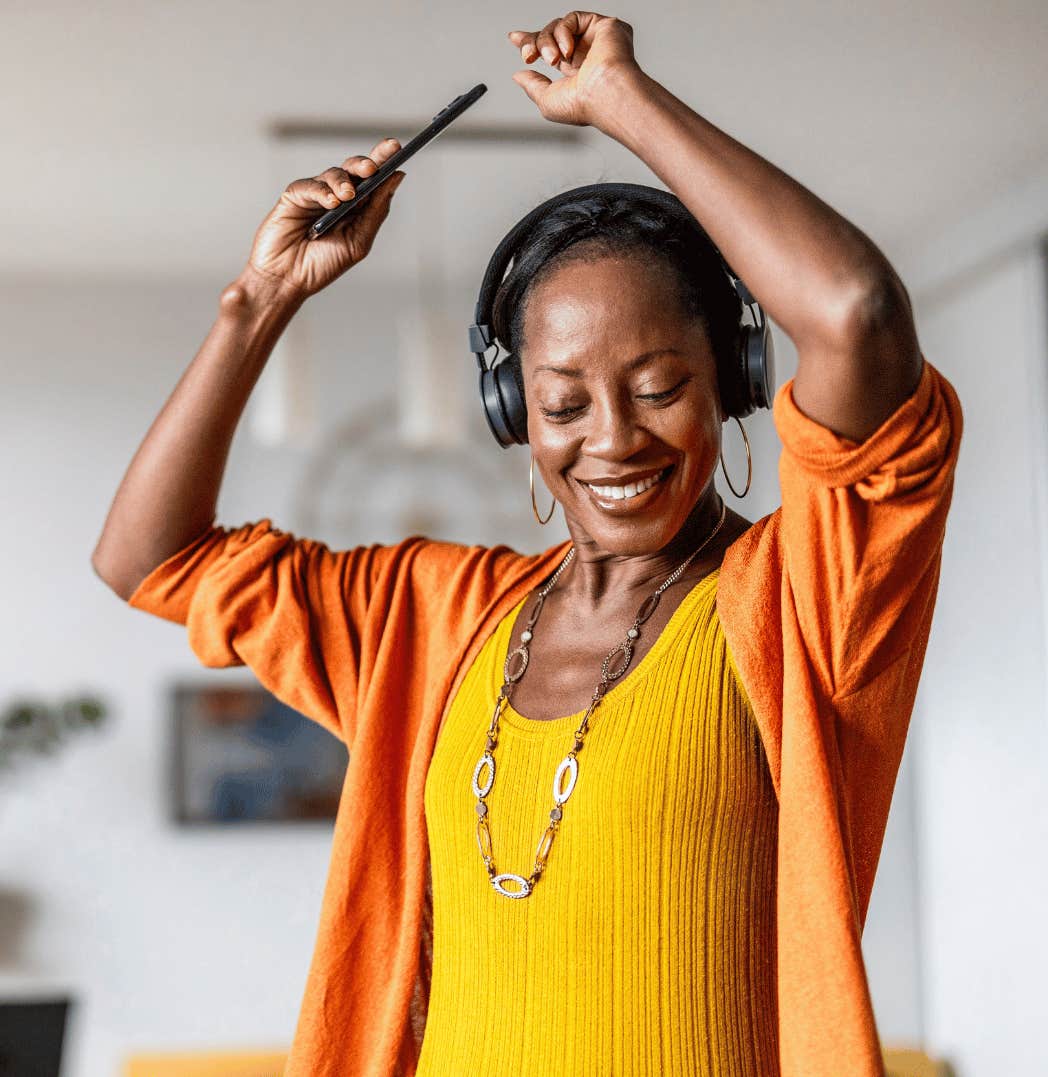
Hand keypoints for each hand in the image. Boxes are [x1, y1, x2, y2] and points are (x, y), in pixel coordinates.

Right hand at [244, 137, 405, 300]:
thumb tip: (396, 178)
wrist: (288, 279)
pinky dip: (323, 191)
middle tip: (372, 167)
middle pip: (355, 170)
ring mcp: (316, 195)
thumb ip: (376, 211)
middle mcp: (337, 198)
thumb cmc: (322, 265)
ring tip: (347, 196)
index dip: (384, 161)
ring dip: (344, 181)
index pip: (373, 180)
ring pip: (334, 174)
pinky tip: (330, 202)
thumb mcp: (358, 241)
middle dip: (366, 163)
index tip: (397, 148)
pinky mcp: (295, 196)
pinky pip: (311, 185)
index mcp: (356, 209)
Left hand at [507, 12, 641, 126]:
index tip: (515, 39)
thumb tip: (519, 75)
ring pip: (558, 26)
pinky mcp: (605, 26)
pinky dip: (563, 32)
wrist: (605, 96)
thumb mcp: (547, 101)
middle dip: (534, 42)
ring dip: (547, 41)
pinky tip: (568, 50)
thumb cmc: (584, 106)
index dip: (532, 42)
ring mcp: (596, 40)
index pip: (552, 49)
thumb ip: (532, 86)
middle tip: (529, 55)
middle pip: (551, 35)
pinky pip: (573, 18)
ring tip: (553, 59)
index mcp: (576, 72)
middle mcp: (587, 55)